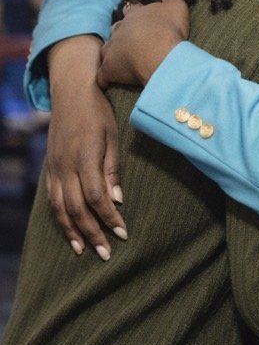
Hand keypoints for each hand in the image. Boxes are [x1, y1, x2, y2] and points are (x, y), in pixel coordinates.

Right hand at [46, 35, 126, 259]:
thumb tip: (117, 200)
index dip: (108, 218)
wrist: (71, 91)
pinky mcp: (50, 168)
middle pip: (77, 208)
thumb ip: (113, 169)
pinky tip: (70, 232)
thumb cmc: (99, 111)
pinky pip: (52, 200)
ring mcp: (54, 168)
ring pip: (60, 208)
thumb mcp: (113, 135)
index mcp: (84, 157)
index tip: (123, 233)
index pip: (96, 197)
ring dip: (73, 232)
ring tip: (86, 251)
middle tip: (107, 253)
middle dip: (92, 233)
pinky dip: (60, 219)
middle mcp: (65, 166)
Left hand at [97, 0, 189, 88]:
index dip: (134, 13)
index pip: (131, 10)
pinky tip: (107, 81)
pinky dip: (105, 77)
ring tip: (118, 60)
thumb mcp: (176, 6)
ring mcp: (112, 50)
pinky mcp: (109, 69)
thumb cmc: (169, 29)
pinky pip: (103, 75)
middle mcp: (119, 29)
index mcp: (135, 14)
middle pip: (117, 29)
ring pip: (107, 50)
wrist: (160, 54)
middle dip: (121, 33)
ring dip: (112, 54)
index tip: (136, 14)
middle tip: (130, 40)